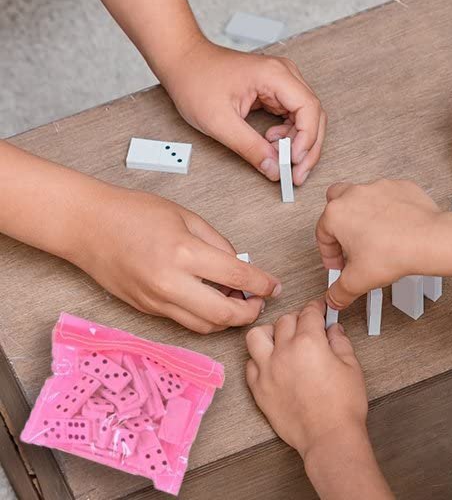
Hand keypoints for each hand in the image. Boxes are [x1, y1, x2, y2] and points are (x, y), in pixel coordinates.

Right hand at [71, 185, 280, 332]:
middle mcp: (170, 284)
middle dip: (249, 312)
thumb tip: (238, 267)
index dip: (262, 284)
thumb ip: (217, 243)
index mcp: (185, 253)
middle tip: (261, 302)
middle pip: (222, 314)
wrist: (88, 226)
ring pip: (203, 326)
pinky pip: (183, 321)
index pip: (236, 277)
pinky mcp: (145, 310)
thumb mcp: (186, 217)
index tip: (276, 286)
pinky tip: (213, 301)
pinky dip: (204, 317)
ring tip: (240, 303)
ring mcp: (155, 301)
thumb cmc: (136, 212)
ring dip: (227, 320)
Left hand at [162, 39, 325, 183]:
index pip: (309, 108)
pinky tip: (273, 144)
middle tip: (296, 175)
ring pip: (306, 116)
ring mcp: (282, 80)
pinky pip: (293, 114)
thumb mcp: (219, 121)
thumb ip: (249, 147)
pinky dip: (289, 134)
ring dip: (300, 142)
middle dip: (308, 147)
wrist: (184, 62)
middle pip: (313, 113)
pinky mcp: (275, 89)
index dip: (307, 139)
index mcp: (275, 74)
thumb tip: (274, 169)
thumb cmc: (196, 82)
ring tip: (282, 162)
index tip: (294, 163)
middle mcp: (285, 74)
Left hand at [246, 300, 367, 457]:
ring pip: (257, 336)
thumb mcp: (351, 365)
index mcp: (309, 342)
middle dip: (298, 318)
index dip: (317, 307)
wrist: (329, 437)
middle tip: (307, 326)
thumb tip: (333, 330)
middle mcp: (284, 352)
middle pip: (284, 320)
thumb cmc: (342, 406)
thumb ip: (340, 341)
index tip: (319, 309)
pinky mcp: (259, 390)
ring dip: (270, 333)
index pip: (309, 312)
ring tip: (281, 339)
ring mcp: (268, 371)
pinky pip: (250, 365)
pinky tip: (272, 362)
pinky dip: (259, 359)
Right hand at [317, 181, 444, 310]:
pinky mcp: (400, 187)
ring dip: (364, 214)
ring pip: (363, 196)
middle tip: (347, 242)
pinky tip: (395, 228)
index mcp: (337, 213)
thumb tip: (335, 297)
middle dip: (338, 222)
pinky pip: (388, 196)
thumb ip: (338, 292)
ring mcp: (379, 187)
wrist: (428, 240)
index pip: (321, 233)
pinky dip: (388, 209)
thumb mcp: (357, 281)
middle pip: (335, 202)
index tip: (339, 265)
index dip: (329, 254)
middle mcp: (356, 194)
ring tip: (374, 237)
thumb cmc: (394, 252)